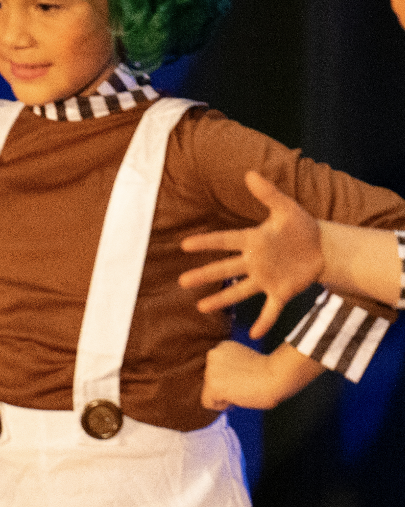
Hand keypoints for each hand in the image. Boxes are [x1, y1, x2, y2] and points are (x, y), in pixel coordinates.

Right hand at [179, 172, 321, 339]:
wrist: (323, 248)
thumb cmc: (301, 227)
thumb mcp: (287, 208)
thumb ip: (268, 194)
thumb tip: (249, 173)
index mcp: (253, 241)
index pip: (225, 241)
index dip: (207, 243)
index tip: (185, 245)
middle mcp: (254, 262)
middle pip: (225, 269)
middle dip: (204, 275)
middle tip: (182, 281)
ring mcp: (266, 279)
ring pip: (240, 291)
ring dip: (222, 299)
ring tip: (200, 307)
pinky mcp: (281, 293)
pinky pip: (270, 309)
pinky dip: (264, 321)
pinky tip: (254, 334)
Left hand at [200, 340, 326, 411]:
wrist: (279, 376)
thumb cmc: (272, 374)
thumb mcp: (247, 362)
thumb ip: (232, 368)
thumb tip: (224, 384)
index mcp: (223, 346)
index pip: (216, 370)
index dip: (231, 379)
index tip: (246, 380)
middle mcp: (213, 353)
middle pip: (211, 381)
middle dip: (227, 388)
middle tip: (247, 386)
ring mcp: (211, 369)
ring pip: (210, 392)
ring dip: (226, 396)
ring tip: (245, 390)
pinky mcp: (213, 384)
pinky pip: (208, 403)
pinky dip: (222, 406)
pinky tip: (238, 398)